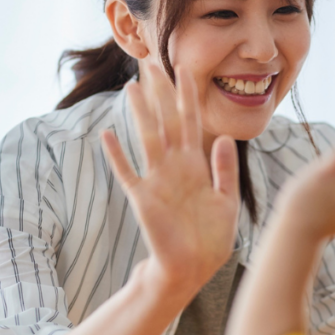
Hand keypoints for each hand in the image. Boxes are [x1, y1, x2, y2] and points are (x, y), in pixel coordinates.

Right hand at [100, 71, 240, 291]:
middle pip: (167, 122)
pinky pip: (128, 172)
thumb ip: (224, 171)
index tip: (185, 69)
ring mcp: (157, 181)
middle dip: (160, 94)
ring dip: (141, 114)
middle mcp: (175, 167)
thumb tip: (223, 138)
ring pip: (148, 139)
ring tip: (132, 88)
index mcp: (196, 166)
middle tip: (150, 64)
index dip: (188, 97)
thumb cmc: (210, 239)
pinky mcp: (143, 199)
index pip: (192, 123)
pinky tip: (108, 134)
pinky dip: (118, 155)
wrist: (192, 270)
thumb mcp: (226, 202)